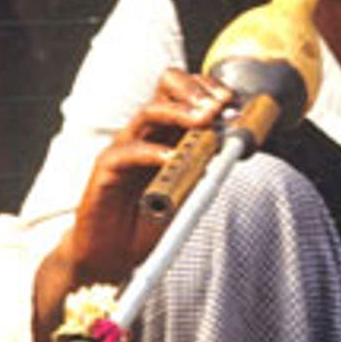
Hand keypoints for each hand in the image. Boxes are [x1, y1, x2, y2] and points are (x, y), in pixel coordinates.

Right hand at [63, 69, 231, 284]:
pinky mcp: (106, 169)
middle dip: (196, 90)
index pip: (186, 92)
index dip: (210, 90)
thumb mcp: (188, 192)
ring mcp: (125, 148)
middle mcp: (146, 133)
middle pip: (165, 88)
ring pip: (149, 113)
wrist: (113, 253)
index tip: (234, 103)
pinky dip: (152, 152)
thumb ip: (206, 168)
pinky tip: (172, 156)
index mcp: (168, 132)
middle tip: (219, 106)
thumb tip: (234, 147)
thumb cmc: (149, 221)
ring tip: (205, 120)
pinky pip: (128, 152)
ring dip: (180, 112)